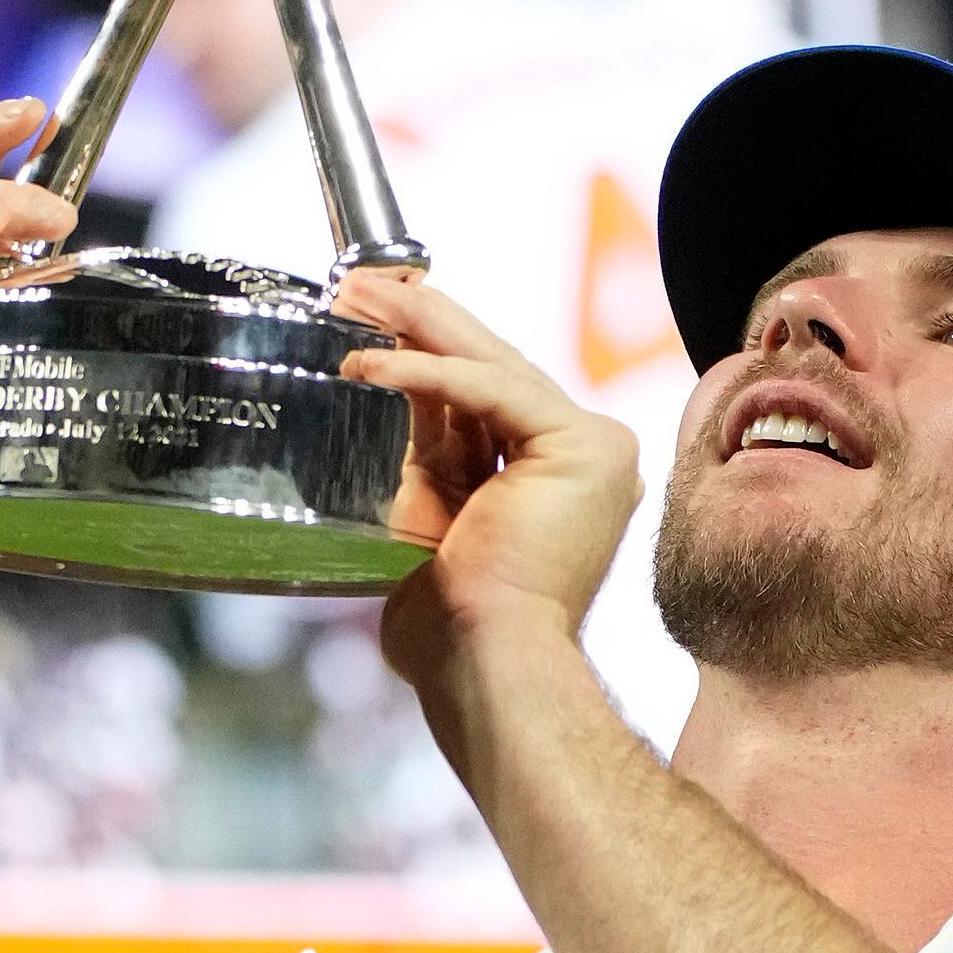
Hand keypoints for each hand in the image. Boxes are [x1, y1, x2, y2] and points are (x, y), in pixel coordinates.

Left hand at [336, 270, 640, 713]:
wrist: (486, 666)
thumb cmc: (454, 627)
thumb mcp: (425, 517)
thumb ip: (420, 456)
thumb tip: (377, 395)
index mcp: (558, 480)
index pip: (487, 394)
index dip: (427, 349)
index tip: (369, 319)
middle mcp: (588, 459)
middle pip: (493, 367)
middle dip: (420, 319)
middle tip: (357, 285)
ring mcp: (595, 450)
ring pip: (494, 363)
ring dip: (418, 325)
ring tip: (357, 298)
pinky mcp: (585, 446)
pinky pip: (489, 388)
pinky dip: (423, 371)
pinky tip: (366, 365)